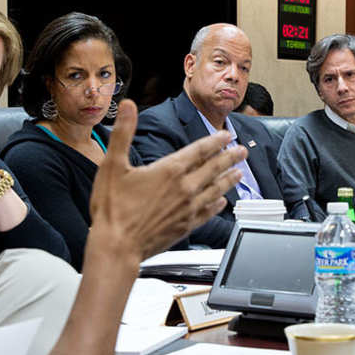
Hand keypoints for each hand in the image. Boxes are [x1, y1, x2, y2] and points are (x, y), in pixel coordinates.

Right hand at [87, 100, 246, 263]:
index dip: (215, 141)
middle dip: (230, 158)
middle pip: (214, 169)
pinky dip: (218, 205)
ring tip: (239, 173)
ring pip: (216, 190)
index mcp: (169, 171)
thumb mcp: (113, 165)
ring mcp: (188, 209)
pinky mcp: (186, 227)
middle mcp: (184, 189)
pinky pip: (208, 213)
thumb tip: (128, 106)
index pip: (199, 151)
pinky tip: (222, 202)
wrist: (116, 247)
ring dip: (229, 180)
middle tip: (243, 151)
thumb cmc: (112, 209)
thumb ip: (123, 133)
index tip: (226, 135)